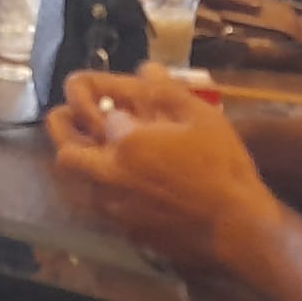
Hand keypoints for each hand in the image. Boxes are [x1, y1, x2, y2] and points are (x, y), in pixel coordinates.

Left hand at [46, 64, 282, 271]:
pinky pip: (100, 207)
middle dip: (65, 132)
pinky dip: (103, 191)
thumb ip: (167, 91)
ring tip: (97, 152)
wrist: (236, 229)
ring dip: (82, 164)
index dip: (111, 106)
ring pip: (77, 183)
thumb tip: (146, 69)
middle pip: (66, 152)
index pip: (101, 115)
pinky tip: (125, 186)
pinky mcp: (126, 231)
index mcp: (125, 142)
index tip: (122, 106)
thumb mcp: (201, 118)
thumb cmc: (221, 167)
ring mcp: (115, 207)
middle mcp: (109, 174)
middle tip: (74, 121)